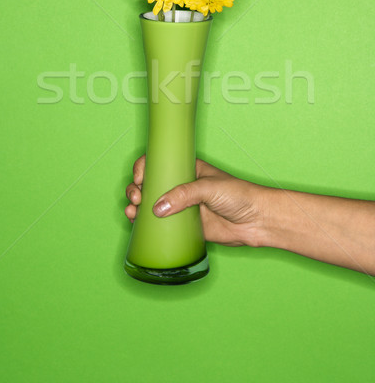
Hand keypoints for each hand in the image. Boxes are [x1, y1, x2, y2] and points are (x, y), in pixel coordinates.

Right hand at [125, 155, 265, 246]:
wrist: (257, 220)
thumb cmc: (240, 195)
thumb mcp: (210, 188)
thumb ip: (185, 195)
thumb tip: (158, 207)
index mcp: (188, 169)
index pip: (159, 163)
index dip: (144, 168)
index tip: (140, 179)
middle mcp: (182, 187)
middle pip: (150, 184)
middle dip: (136, 189)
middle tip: (136, 198)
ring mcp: (183, 207)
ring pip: (152, 205)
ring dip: (137, 207)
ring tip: (132, 212)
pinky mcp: (186, 226)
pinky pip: (162, 226)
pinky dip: (147, 225)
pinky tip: (138, 226)